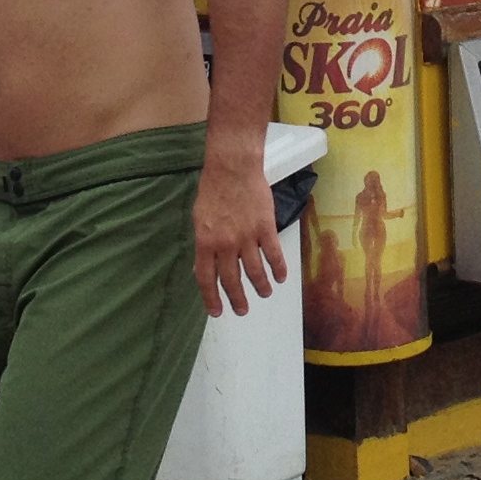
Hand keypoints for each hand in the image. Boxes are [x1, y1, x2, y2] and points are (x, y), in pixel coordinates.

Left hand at [192, 159, 286, 317]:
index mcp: (205, 243)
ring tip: (264, 294)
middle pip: (232, 280)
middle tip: (242, 310)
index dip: (211, 298)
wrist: (233, 168)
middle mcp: (225, 245)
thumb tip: (203, 267)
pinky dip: (279, 268)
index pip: (207, 279)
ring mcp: (247, 238)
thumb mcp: (199, 219)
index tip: (217, 311)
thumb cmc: (213, 190)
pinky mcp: (265, 228)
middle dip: (237, 299)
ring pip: (255, 272)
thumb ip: (203, 245)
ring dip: (260, 287)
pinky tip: (281, 277)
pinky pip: (274, 255)